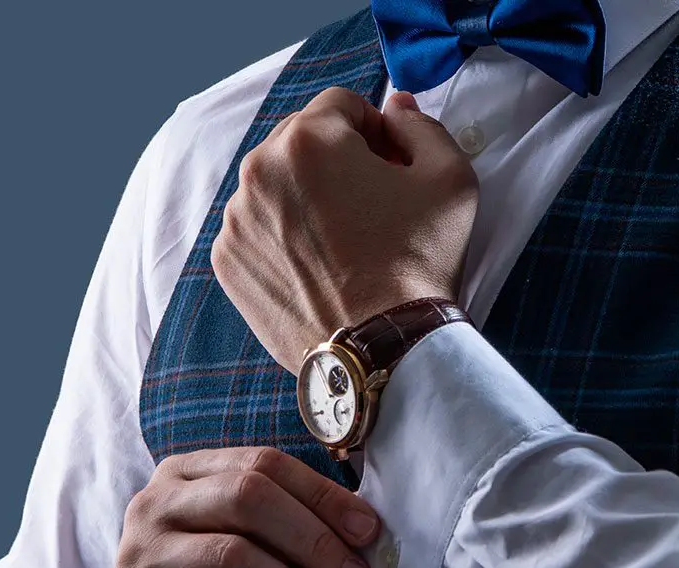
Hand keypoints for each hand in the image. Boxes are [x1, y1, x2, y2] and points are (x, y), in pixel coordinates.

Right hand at [106, 447, 381, 567]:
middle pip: (248, 497)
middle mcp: (154, 504)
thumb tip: (362, 532)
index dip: (323, 494)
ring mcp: (140, 555)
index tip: (368, 530)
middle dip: (314, 539)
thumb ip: (283, 520)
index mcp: (184, 472)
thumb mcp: (235, 532)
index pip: (263, 463)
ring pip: (231, 556)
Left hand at [213, 87, 477, 373]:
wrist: (381, 352)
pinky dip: (283, 236)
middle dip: (337, 161)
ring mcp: (237, 219)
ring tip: (346, 242)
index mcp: (309, 139)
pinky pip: (257, 227)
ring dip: (307, 197)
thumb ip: (422, 127)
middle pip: (302, 140)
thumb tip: (395, 107)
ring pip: (276, 183)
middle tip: (372, 206)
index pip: (342, 104)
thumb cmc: (418, 264)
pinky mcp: (228, 261)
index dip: (376, 131)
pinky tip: (320, 266)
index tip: (393, 169)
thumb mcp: (450, 179)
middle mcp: (259, 170)